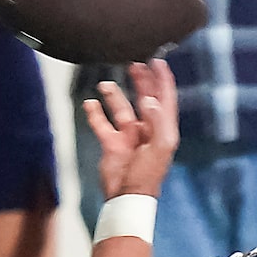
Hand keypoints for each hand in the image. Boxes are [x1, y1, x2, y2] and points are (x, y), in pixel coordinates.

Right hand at [83, 57, 179, 201]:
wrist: (126, 196)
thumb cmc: (148, 175)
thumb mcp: (160, 146)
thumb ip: (158, 121)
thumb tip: (149, 100)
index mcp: (163, 129)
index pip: (165, 97)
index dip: (163, 78)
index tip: (158, 61)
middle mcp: (147, 129)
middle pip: (145, 97)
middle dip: (141, 80)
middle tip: (134, 63)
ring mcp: (129, 135)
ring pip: (121, 107)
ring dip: (114, 95)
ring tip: (105, 84)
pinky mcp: (112, 143)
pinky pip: (102, 122)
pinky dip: (95, 112)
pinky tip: (90, 103)